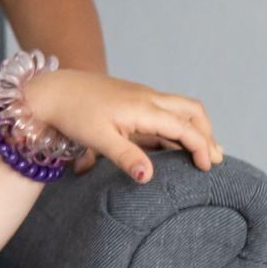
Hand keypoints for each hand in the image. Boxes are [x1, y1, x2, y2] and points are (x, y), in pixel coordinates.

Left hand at [22, 69, 220, 183]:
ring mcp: (142, 95)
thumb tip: (149, 177)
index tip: (207, 168)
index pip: (185, 128)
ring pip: (181, 107)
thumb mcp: (98, 139)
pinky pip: (166, 108)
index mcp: (144, 108)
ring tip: (204, 151)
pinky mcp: (134, 97)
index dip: (201, 147)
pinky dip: (179, 124)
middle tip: (214, 159)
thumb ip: (126, 157)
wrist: (52, 90)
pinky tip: (176, 141)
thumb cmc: (73, 114)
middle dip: (207, 134)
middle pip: (192, 111)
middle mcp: (148, 97)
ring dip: (196, 127)